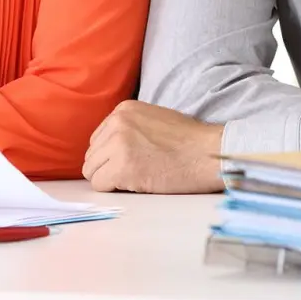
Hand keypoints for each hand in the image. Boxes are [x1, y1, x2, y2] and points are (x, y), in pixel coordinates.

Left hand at [82, 101, 224, 193]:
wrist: (209, 153)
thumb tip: (107, 149)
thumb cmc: (189, 141)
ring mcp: (118, 144)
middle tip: (134, 173)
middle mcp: (117, 122)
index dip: (111, 156)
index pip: (98, 139)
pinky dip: (114, 190)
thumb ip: (129, 128)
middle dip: (107, 168)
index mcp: (124, 110)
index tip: (132, 161)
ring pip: (92, 171)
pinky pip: (100, 185)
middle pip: (92, 155)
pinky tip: (136, 185)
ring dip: (110, 180)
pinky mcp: (123, 166)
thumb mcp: (153, 120)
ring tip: (136, 178)